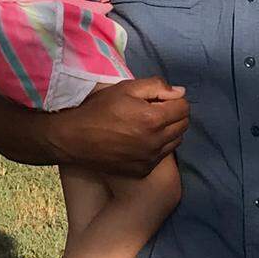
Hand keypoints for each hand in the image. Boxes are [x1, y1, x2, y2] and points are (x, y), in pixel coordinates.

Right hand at [57, 77, 188, 176]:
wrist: (74, 138)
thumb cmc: (98, 109)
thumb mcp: (125, 88)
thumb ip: (156, 86)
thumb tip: (180, 92)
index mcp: (153, 119)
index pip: (184, 108)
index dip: (174, 99)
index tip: (159, 98)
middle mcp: (156, 142)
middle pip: (183, 126)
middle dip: (174, 114)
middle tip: (154, 110)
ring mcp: (150, 159)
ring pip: (175, 142)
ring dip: (168, 131)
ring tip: (148, 125)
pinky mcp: (142, 170)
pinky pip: (161, 156)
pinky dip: (157, 147)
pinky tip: (140, 140)